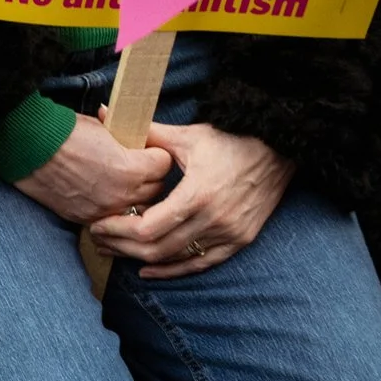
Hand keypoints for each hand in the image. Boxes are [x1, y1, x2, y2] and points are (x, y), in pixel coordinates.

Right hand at [13, 109, 173, 224]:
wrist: (30, 148)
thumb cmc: (66, 132)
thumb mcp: (108, 128)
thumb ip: (130, 139)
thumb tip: (140, 139)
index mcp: (133, 168)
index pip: (164, 164)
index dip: (156, 153)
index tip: (147, 149)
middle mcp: (123, 194)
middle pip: (155, 189)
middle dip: (150, 176)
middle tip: (137, 165)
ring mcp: (105, 210)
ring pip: (136, 208)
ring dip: (134, 196)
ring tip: (122, 182)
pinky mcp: (86, 218)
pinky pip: (111, 218)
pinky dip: (112, 208)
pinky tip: (103, 193)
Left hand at [87, 122, 294, 278]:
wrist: (281, 148)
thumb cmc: (231, 139)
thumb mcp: (188, 136)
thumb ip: (146, 133)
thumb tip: (106, 110)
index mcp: (198, 194)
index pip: (147, 227)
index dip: (118, 230)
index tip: (98, 225)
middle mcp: (215, 219)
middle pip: (156, 248)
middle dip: (122, 247)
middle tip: (99, 241)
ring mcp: (230, 233)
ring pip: (175, 258)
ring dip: (142, 259)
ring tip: (116, 252)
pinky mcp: (241, 240)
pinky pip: (201, 264)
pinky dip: (173, 270)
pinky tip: (149, 270)